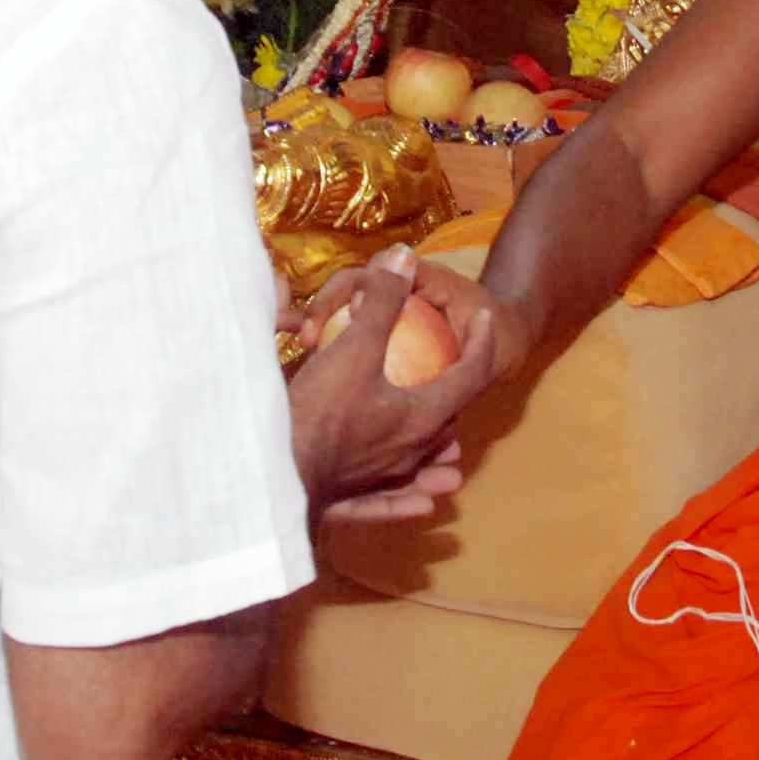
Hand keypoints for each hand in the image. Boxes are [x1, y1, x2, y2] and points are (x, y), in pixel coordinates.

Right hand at [286, 250, 475, 515]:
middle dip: (458, 389)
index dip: (480, 342)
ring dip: (437, 440)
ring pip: (423, 456)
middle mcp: (412, 452)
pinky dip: (411, 493)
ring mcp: (384, 476)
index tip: (483, 317)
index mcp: (423, 416)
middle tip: (458, 362)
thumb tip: (403, 258)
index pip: (470, 375)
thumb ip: (382, 302)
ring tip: (444, 426)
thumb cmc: (319, 413)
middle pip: (448, 418)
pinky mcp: (354, 492)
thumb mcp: (353, 348)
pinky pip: (395, 496)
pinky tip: (422, 501)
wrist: (276, 476)